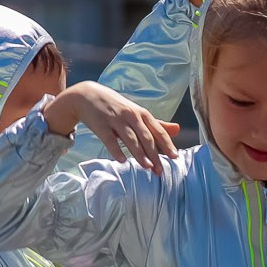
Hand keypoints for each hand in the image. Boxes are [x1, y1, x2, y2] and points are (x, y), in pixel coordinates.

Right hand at [43, 82, 179, 172]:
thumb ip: (156, 124)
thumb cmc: (117, 106)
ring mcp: (115, 119)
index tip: (175, 157)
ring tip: (147, 167)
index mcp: (142, 113)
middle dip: (154, 155)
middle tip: (160, 171)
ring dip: (139, 154)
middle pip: (146, 137)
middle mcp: (131, 115)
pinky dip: (116, 150)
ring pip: (130, 139)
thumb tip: (178, 129)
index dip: (167, 144)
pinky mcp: (101, 125)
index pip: (158, 131)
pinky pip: (110, 140)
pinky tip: (122, 160)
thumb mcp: (137, 112)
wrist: (88, 95)